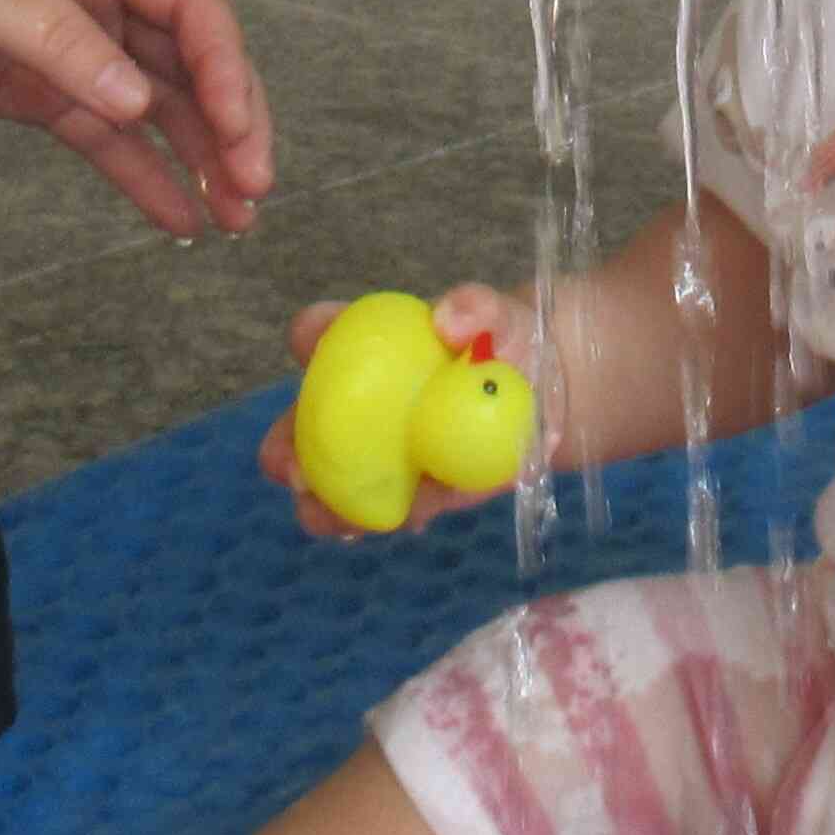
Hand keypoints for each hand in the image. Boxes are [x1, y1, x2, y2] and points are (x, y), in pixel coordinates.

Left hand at [0, 0, 274, 238]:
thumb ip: (54, 39)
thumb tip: (136, 101)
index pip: (187, 1)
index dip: (224, 62)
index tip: (235, 126)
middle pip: (187, 59)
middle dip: (229, 121)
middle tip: (254, 187)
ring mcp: (62, 44)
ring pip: (153, 105)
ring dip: (198, 157)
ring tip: (237, 220)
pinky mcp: (25, 88)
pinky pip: (100, 136)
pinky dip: (140, 173)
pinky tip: (178, 217)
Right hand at [259, 285, 526, 537]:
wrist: (546, 391)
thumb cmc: (509, 339)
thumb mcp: (500, 316)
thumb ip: (478, 307)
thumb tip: (448, 320)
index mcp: (370, 347)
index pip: (324, 334)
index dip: (311, 335)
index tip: (309, 344)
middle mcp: (363, 402)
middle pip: (308, 423)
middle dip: (289, 446)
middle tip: (292, 468)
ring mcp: (386, 451)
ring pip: (339, 478)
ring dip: (324, 501)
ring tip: (322, 518)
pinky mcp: (421, 488)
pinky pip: (394, 509)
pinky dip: (381, 520)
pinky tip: (381, 526)